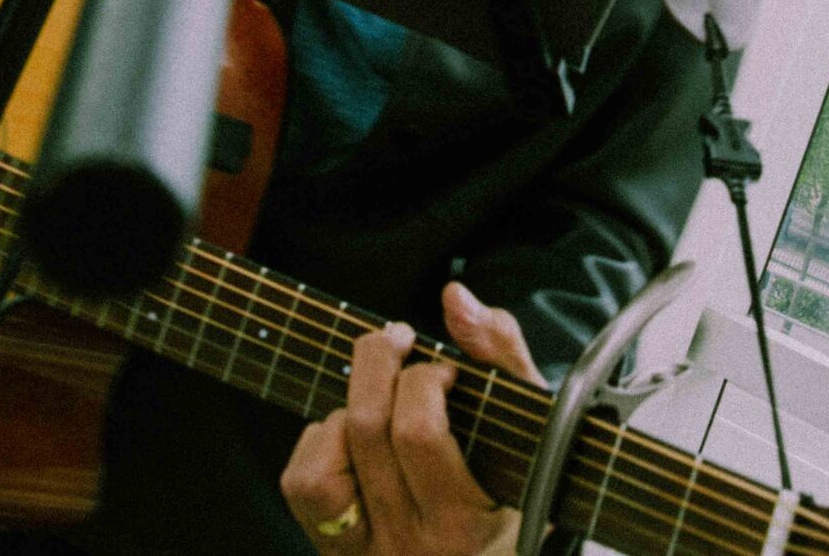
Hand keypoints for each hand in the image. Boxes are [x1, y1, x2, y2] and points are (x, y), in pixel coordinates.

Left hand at [281, 284, 541, 555]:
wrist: (493, 551)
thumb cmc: (516, 477)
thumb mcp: (527, 422)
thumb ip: (500, 351)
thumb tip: (454, 298)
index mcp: (466, 523)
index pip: (419, 433)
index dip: (425, 378)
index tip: (448, 371)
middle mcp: (411, 545)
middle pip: (368, 430)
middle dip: (378, 363)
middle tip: (400, 341)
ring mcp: (367, 551)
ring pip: (327, 459)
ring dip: (349, 409)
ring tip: (380, 401)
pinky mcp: (334, 549)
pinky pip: (301, 483)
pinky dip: (321, 440)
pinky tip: (352, 435)